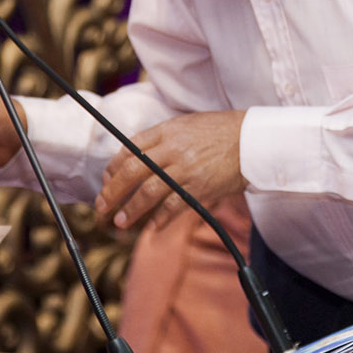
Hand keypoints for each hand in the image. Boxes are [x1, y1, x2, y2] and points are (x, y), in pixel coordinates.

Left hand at [95, 110, 245, 230]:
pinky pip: (173, 206)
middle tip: (102, 205)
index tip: (106, 181)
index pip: (129, 149)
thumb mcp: (186, 125)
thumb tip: (134, 159)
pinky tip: (152, 226)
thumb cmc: (218, 131)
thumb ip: (161, 140)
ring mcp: (186, 169)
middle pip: (132, 171)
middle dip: (113, 191)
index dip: (113, 168)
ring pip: (149, 192)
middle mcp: (172, 149)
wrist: (251, 141)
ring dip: (132, 209)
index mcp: (166, 131)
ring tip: (121, 221)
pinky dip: (160, 218)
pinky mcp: (200, 187)